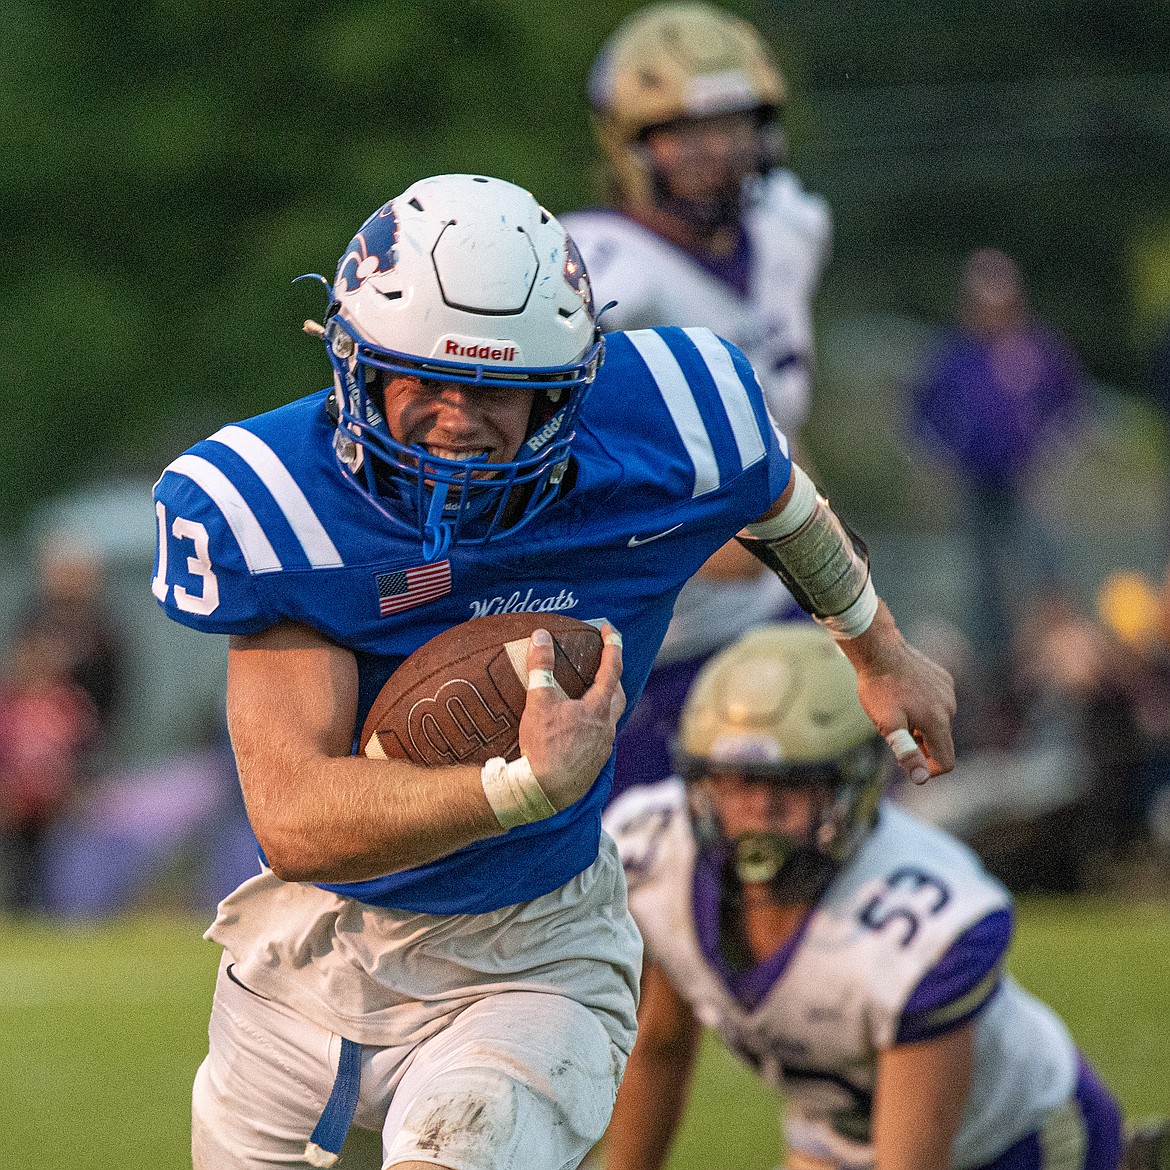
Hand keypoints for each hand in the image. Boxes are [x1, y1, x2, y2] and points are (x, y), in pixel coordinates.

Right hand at [518, 622, 625, 809]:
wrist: (544, 791)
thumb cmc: (543, 746)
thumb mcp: (538, 702)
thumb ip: (541, 666)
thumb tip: (540, 636)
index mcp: (598, 709)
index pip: (611, 669)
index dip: (612, 646)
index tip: (609, 629)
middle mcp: (607, 728)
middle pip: (616, 695)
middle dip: (611, 676)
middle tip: (600, 664)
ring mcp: (602, 748)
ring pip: (609, 718)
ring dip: (601, 703)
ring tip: (586, 696)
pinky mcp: (594, 764)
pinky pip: (599, 737)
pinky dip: (592, 725)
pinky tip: (576, 728)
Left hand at [838, 603, 955, 783]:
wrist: (878, 650)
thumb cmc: (879, 689)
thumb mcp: (888, 725)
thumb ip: (907, 752)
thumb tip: (921, 779)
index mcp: (939, 721)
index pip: (946, 761)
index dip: (927, 769)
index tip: (907, 762)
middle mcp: (950, 706)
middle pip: (940, 741)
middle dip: (920, 743)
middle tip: (892, 729)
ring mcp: (948, 691)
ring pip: (938, 721)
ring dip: (920, 725)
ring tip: (895, 709)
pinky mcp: (943, 678)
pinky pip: (937, 702)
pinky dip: (923, 707)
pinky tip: (903, 694)